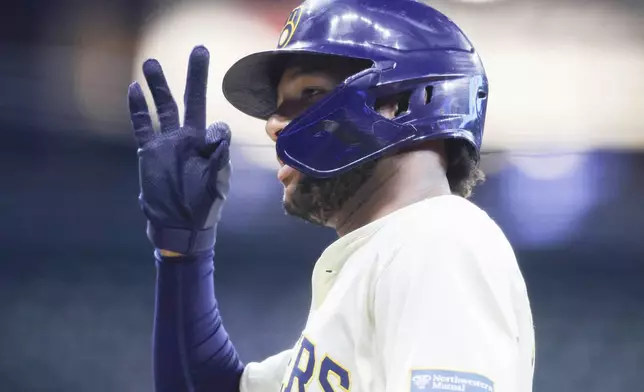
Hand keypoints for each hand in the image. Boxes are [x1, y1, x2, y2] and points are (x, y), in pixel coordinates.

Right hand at [128, 45, 231, 254]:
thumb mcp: (216, 185)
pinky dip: (138, 108)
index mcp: (208, 146)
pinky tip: (134, 89)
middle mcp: (188, 138)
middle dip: (195, 76)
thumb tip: (221, 133)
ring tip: (152, 63)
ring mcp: (167, 142)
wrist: (179, 226)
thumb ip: (219, 160)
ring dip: (159, 86)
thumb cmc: (204, 207)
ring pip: (163, 107)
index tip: (213, 147)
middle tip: (199, 50)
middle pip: (190, 101)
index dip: (217, 135)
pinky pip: (142, 125)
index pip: (216, 128)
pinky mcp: (149, 151)